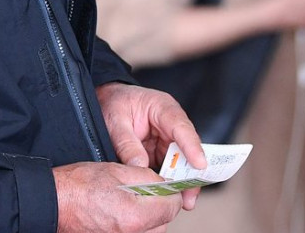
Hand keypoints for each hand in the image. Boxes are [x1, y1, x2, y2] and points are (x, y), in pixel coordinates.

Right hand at [54, 161, 180, 232]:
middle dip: (159, 205)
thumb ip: (149, 178)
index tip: (165, 185)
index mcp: (136, 216)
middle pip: (164, 221)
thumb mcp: (119, 171)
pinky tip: (122, 212)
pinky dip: (134, 224)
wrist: (53, 203)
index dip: (170, 191)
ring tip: (129, 201)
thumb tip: (164, 183)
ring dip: (148, 216)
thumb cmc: (78, 187)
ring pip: (151, 230)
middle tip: (145, 190)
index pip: (172, 206)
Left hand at [96, 82, 205, 211]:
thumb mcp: (115, 120)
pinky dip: (169, 183)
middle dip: (191, 173)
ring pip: (180, 162)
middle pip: (187, 149)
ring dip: (181, 182)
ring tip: (183, 202)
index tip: (200, 165)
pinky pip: (168, 168)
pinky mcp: (159, 152)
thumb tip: (140, 168)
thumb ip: (127, 144)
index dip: (192, 147)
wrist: (104, 101)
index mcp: (162, 107)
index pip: (181, 127)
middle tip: (190, 196)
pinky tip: (169, 197)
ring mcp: (166, 139)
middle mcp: (170, 124)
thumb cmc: (112, 104)